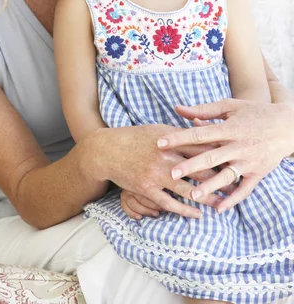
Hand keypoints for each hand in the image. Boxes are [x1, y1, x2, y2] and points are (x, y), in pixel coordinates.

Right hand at [88, 124, 224, 218]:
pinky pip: (170, 203)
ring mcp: (156, 173)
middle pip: (200, 168)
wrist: (108, 150)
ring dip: (207, 197)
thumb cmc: (136, 137)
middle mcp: (166, 155)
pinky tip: (197, 214)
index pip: (202, 146)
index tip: (236, 159)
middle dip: (220, 178)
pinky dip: (185, 210)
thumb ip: (181, 134)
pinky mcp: (147, 188)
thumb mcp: (159, 130)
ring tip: (222, 203)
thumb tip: (204, 132)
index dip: (220, 154)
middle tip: (237, 185)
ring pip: (188, 188)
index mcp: (171, 138)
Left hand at [157, 98, 293, 211]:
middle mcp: (238, 146)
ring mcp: (249, 161)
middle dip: (190, 166)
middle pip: (211, 157)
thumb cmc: (254, 112)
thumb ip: (203, 110)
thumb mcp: (229, 106)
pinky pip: (244, 190)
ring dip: (210, 186)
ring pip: (226, 176)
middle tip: (171, 173)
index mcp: (229, 128)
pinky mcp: (258, 173)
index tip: (160, 144)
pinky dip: (232, 200)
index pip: (199, 134)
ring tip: (193, 195)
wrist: (287, 125)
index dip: (179, 138)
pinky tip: (218, 208)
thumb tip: (177, 109)